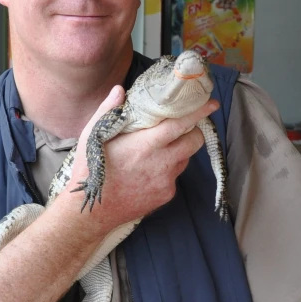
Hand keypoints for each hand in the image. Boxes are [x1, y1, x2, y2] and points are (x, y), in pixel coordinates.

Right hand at [62, 86, 218, 235]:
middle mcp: (160, 163)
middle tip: (181, 127)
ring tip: (156, 151)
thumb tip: (120, 90)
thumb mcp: (92, 136)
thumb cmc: (89, 171)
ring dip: (178, 151)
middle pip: (194, 141)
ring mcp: (165, 181)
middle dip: (192, 131)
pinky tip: (148, 172)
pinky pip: (174, 177)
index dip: (198, 112)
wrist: (92, 211)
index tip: (211, 103)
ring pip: (185, 159)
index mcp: (144, 144)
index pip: (181, 124)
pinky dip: (167, 170)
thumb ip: (108, 110)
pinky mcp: (165, 195)